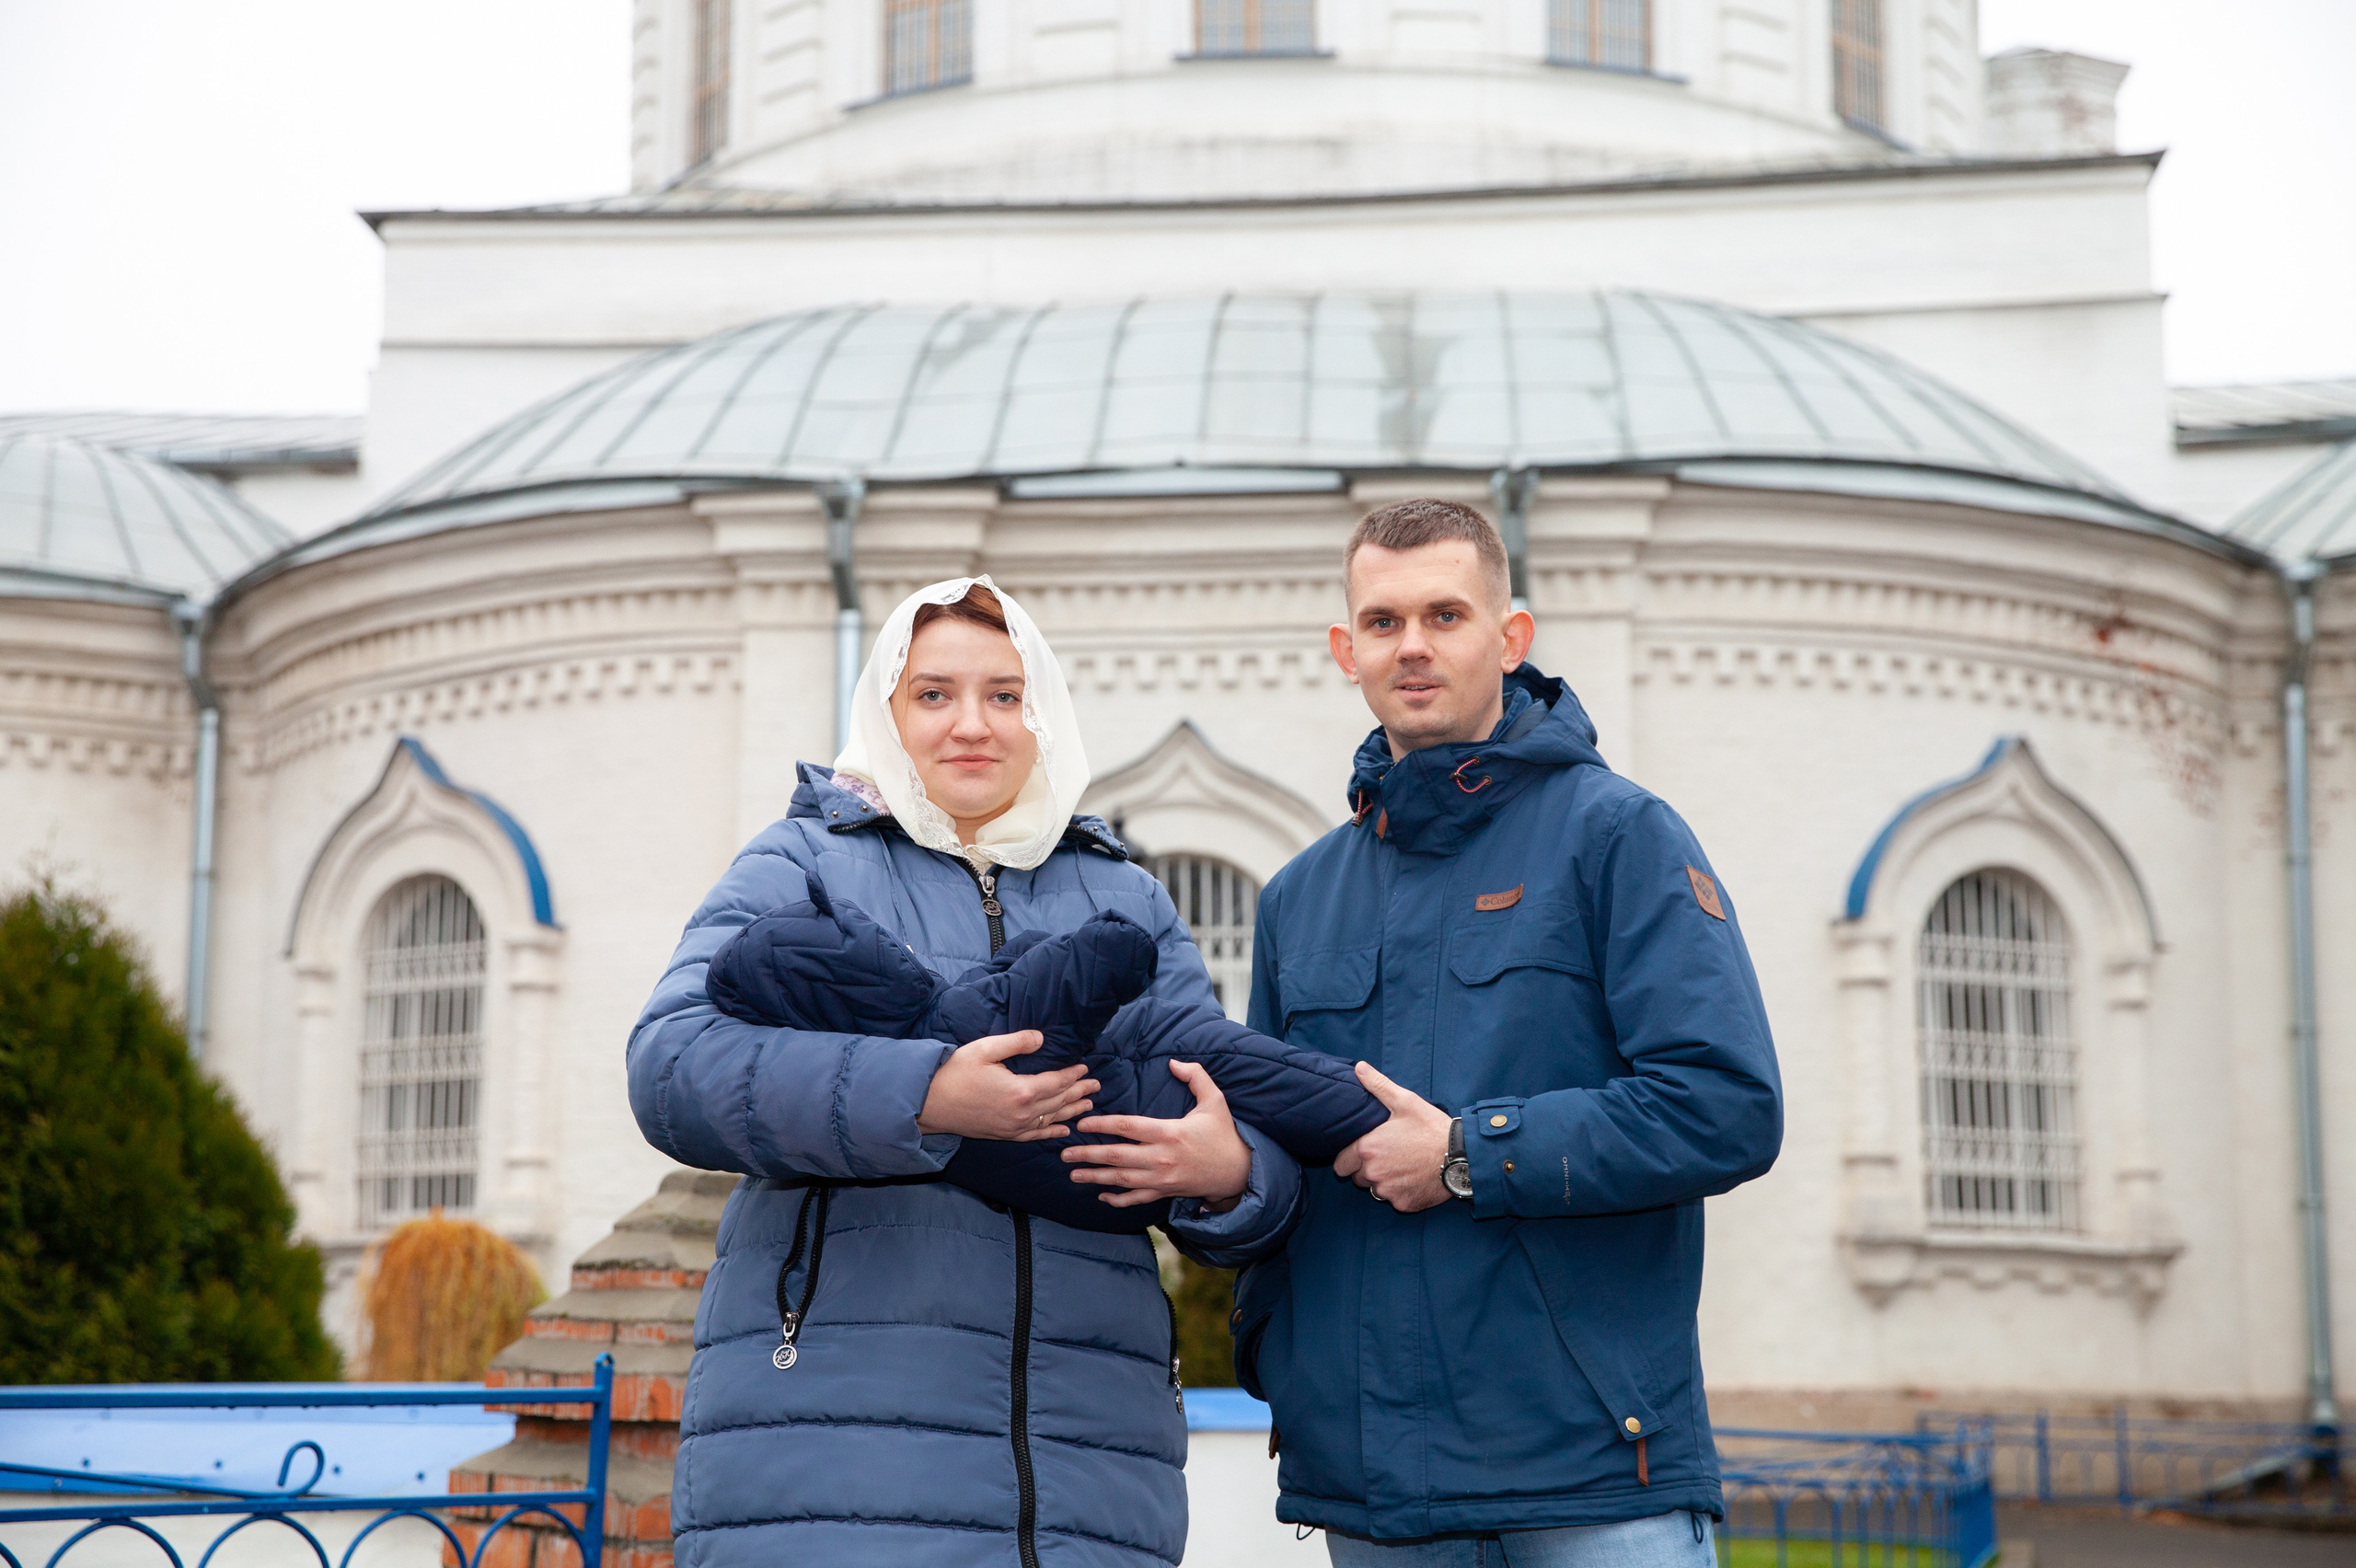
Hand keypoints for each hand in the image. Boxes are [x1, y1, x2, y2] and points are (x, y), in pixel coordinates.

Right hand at [917, 1031, 1098, 1141]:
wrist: (930, 1104)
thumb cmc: (955, 1073)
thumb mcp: (986, 1049)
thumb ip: (1017, 1042)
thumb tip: (1042, 1038)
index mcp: (1021, 1090)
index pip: (1057, 1082)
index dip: (1073, 1075)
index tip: (1085, 1068)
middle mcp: (1022, 1113)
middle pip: (1059, 1101)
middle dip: (1079, 1092)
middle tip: (1096, 1085)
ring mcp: (1014, 1128)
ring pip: (1051, 1120)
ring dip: (1071, 1111)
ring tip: (1089, 1104)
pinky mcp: (1004, 1135)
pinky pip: (1035, 1136)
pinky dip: (1052, 1132)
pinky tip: (1063, 1131)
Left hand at [1061, 1061, 1252, 1210]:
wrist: (1238, 1171)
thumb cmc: (1224, 1133)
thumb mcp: (1214, 1100)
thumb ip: (1195, 1076)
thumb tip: (1173, 1061)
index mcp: (1169, 1132)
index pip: (1127, 1127)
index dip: (1101, 1124)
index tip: (1082, 1122)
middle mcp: (1161, 1157)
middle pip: (1116, 1156)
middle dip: (1087, 1154)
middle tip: (1064, 1151)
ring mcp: (1161, 1178)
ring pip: (1121, 1179)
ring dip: (1094, 1177)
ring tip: (1073, 1172)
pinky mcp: (1165, 1192)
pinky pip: (1136, 1198)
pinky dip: (1117, 1199)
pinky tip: (1101, 1195)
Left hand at [1332, 1062, 1451, 1212]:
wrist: (1462, 1156)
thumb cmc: (1431, 1127)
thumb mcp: (1405, 1102)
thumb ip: (1377, 1086)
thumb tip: (1358, 1068)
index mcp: (1367, 1149)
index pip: (1340, 1163)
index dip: (1350, 1156)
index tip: (1365, 1150)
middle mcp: (1373, 1174)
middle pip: (1357, 1178)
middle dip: (1366, 1169)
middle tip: (1387, 1156)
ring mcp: (1388, 1192)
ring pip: (1375, 1190)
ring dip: (1383, 1181)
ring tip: (1403, 1166)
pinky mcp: (1403, 1205)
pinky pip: (1394, 1200)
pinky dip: (1401, 1192)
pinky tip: (1414, 1178)